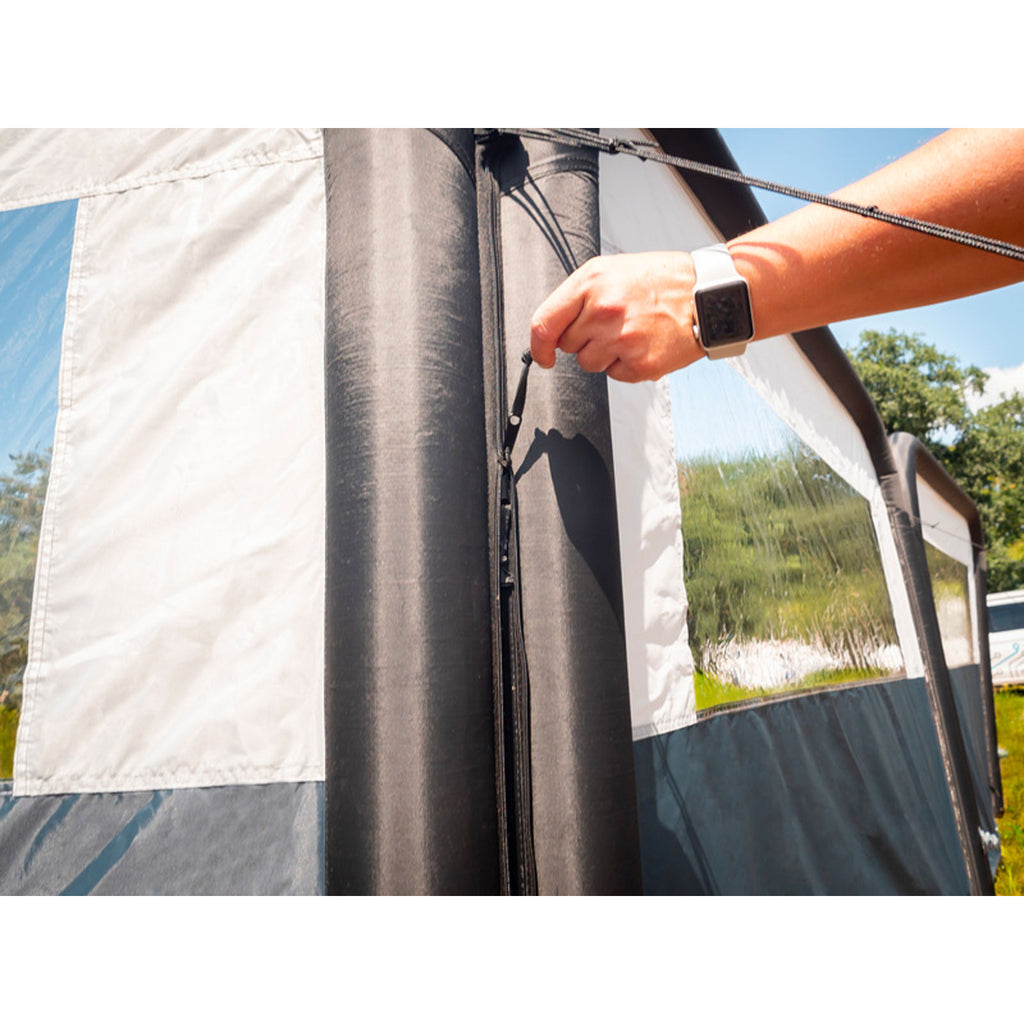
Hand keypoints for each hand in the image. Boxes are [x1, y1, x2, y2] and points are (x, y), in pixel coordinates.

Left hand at [528, 251, 703, 381]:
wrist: (707, 294)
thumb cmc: (660, 281)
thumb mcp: (612, 270)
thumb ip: (579, 296)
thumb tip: (552, 328)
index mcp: (592, 282)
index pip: (544, 324)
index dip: (538, 346)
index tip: (542, 355)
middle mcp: (604, 310)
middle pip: (567, 346)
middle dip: (583, 339)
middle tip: (612, 324)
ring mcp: (622, 339)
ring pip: (588, 363)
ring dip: (604, 354)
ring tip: (631, 332)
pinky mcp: (640, 364)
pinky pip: (614, 375)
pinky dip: (626, 365)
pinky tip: (644, 344)